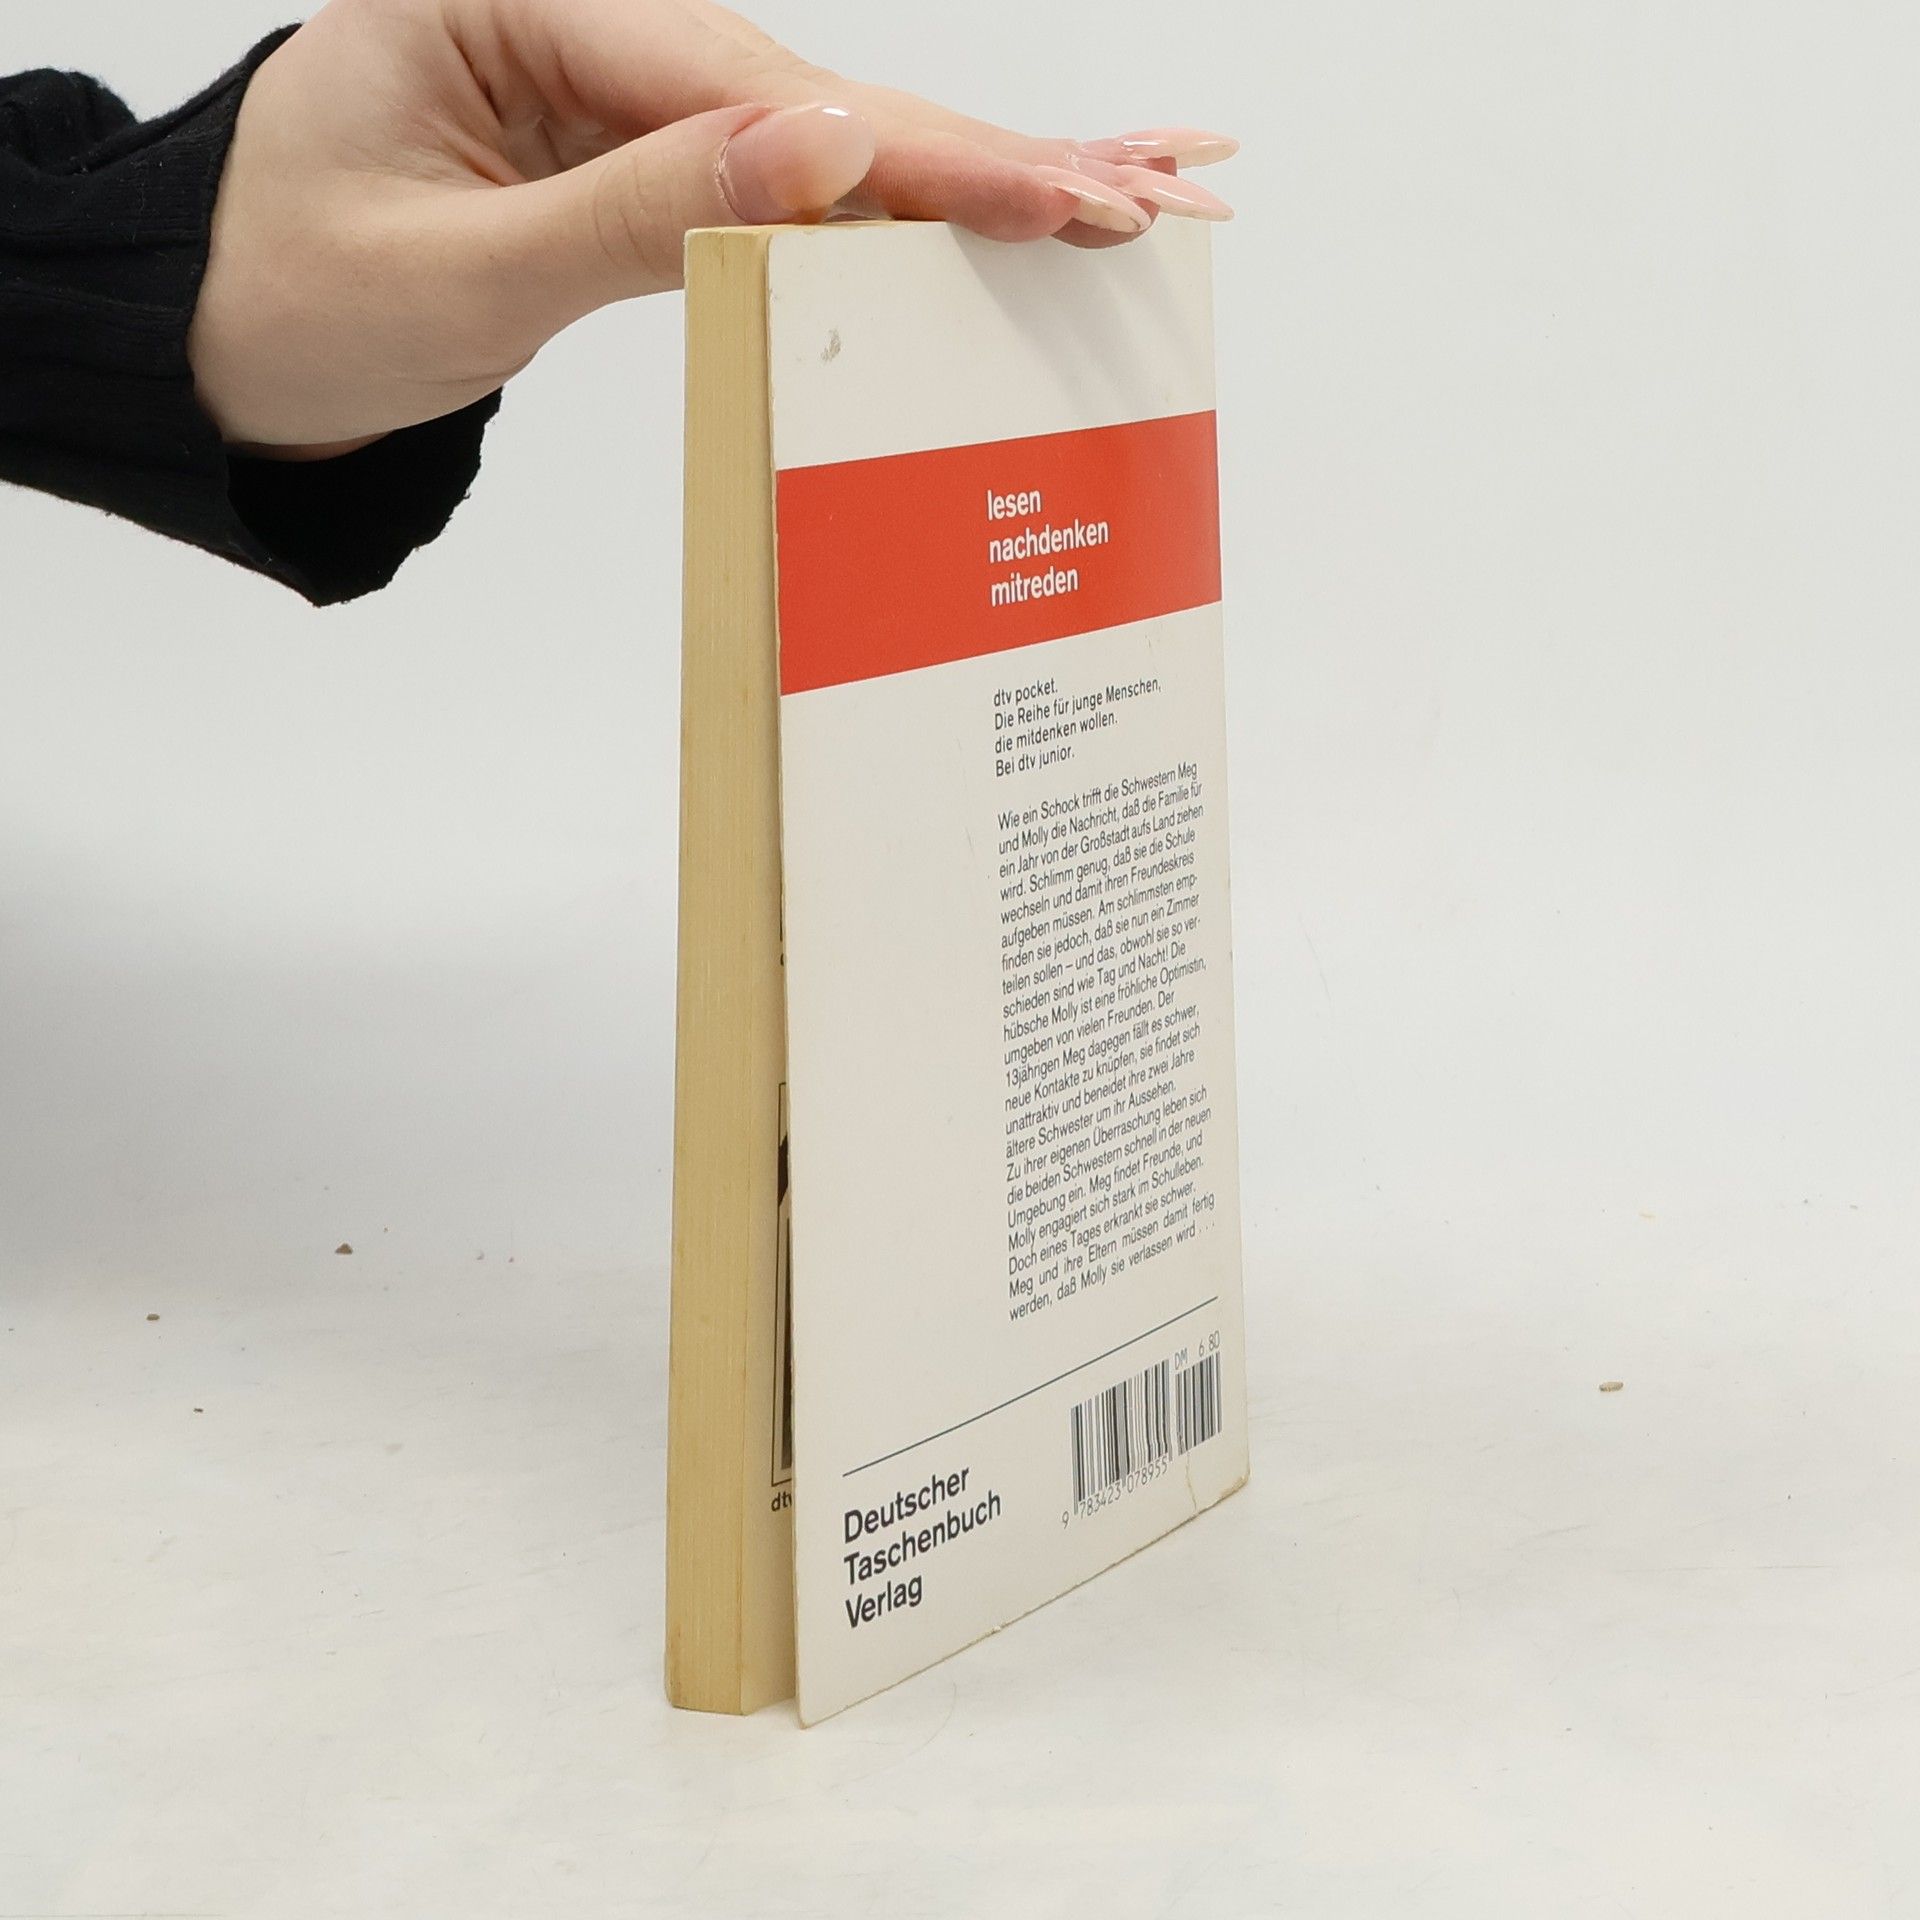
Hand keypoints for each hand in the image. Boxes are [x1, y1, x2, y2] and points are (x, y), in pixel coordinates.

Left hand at [187, 0, 1235, 458]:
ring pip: (825, 130)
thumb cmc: (290, 300)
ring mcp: (613, 77)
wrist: (213, 338)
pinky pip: (779, 174)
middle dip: (997, 154)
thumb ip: (642, 209)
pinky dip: (894, 204)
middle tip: (1171, 186)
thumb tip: (829, 149)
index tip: (1066, 196)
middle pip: (822, 89)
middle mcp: (580, 13)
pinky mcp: (632, 144)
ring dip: (979, 175)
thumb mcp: (457, 269)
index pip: (757, 86)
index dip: (925, 156)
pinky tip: (994, 206)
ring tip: (1139, 189)